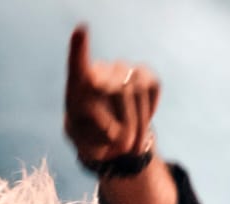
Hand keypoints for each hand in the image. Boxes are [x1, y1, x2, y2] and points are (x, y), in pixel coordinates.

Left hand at [64, 25, 160, 165]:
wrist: (109, 137)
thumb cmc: (91, 140)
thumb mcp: (87, 147)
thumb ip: (96, 140)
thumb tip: (115, 130)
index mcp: (77, 88)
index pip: (77, 64)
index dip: (79, 48)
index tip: (81, 31)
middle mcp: (98, 71)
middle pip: (117, 88)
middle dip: (124, 121)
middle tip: (123, 144)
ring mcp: (121, 70)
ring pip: (137, 89)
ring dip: (138, 121)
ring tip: (130, 139)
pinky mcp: (142, 73)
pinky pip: (153, 86)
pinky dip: (150, 108)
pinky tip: (139, 119)